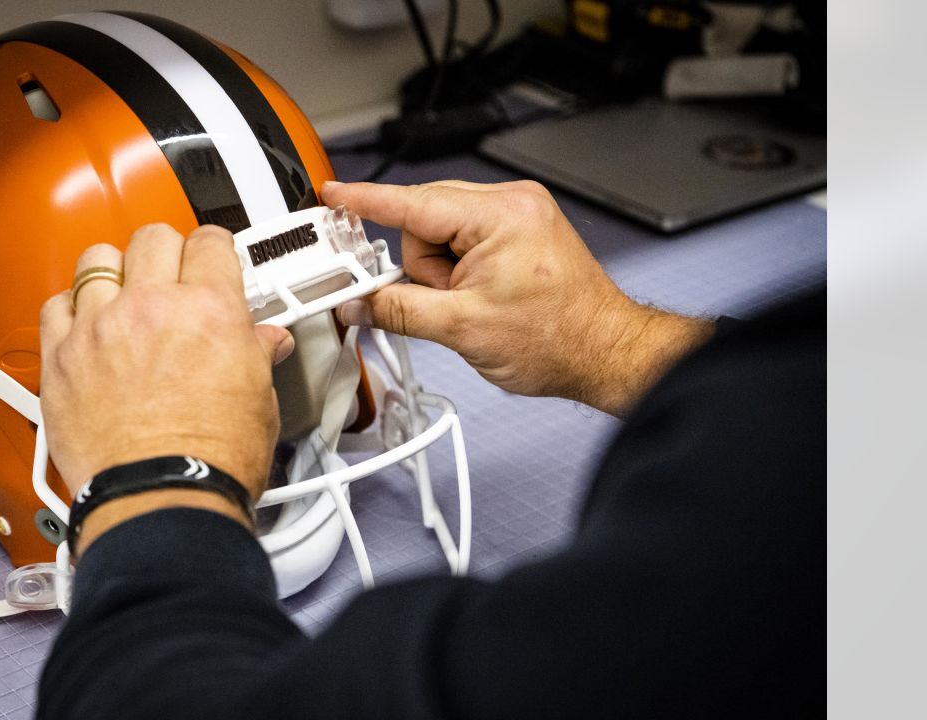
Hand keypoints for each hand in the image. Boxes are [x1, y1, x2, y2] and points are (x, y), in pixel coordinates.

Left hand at [39, 224, 293, 553]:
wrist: (163, 501)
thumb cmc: (213, 462)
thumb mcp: (259, 399)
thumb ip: (255, 355)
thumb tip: (265, 341)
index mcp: (210, 310)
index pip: (210, 242)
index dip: (213, 252)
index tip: (209, 263)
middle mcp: (151, 308)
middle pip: (152, 238)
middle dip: (166, 254)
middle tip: (169, 279)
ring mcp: (100, 328)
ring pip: (95, 259)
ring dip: (113, 273)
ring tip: (121, 297)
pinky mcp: (61, 358)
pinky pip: (53, 306)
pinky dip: (69, 310)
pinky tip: (84, 327)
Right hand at [323, 179, 711, 416]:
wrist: (603, 353)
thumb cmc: (558, 339)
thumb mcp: (462, 330)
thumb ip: (398, 310)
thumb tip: (359, 303)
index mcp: (500, 215)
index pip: (412, 202)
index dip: (365, 201)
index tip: (334, 194)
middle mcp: (512, 203)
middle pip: (424, 219)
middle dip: (423, 265)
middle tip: (442, 300)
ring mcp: (519, 214)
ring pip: (440, 232)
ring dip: (441, 272)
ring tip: (472, 303)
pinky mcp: (520, 229)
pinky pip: (464, 238)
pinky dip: (458, 268)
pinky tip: (477, 295)